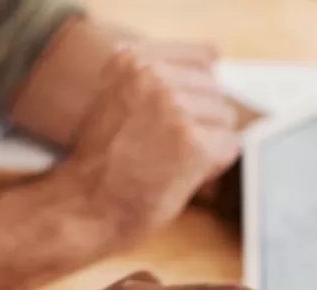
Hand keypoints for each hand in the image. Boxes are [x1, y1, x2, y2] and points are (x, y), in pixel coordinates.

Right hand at [59, 42, 238, 244]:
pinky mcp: (193, 144)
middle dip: (202, 121)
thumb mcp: (118, 97)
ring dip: (208, 143)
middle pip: (215, 91)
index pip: (205, 57)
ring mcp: (174, 108)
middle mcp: (153, 76)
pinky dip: (213, 165)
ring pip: (225, 118)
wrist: (87, 206)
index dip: (199, 91)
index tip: (178, 115)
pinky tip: (182, 174)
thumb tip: (212, 63)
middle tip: (167, 147)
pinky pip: (229, 146)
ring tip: (171, 160)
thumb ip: (156, 78)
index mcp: (133, 59)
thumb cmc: (105, 161)